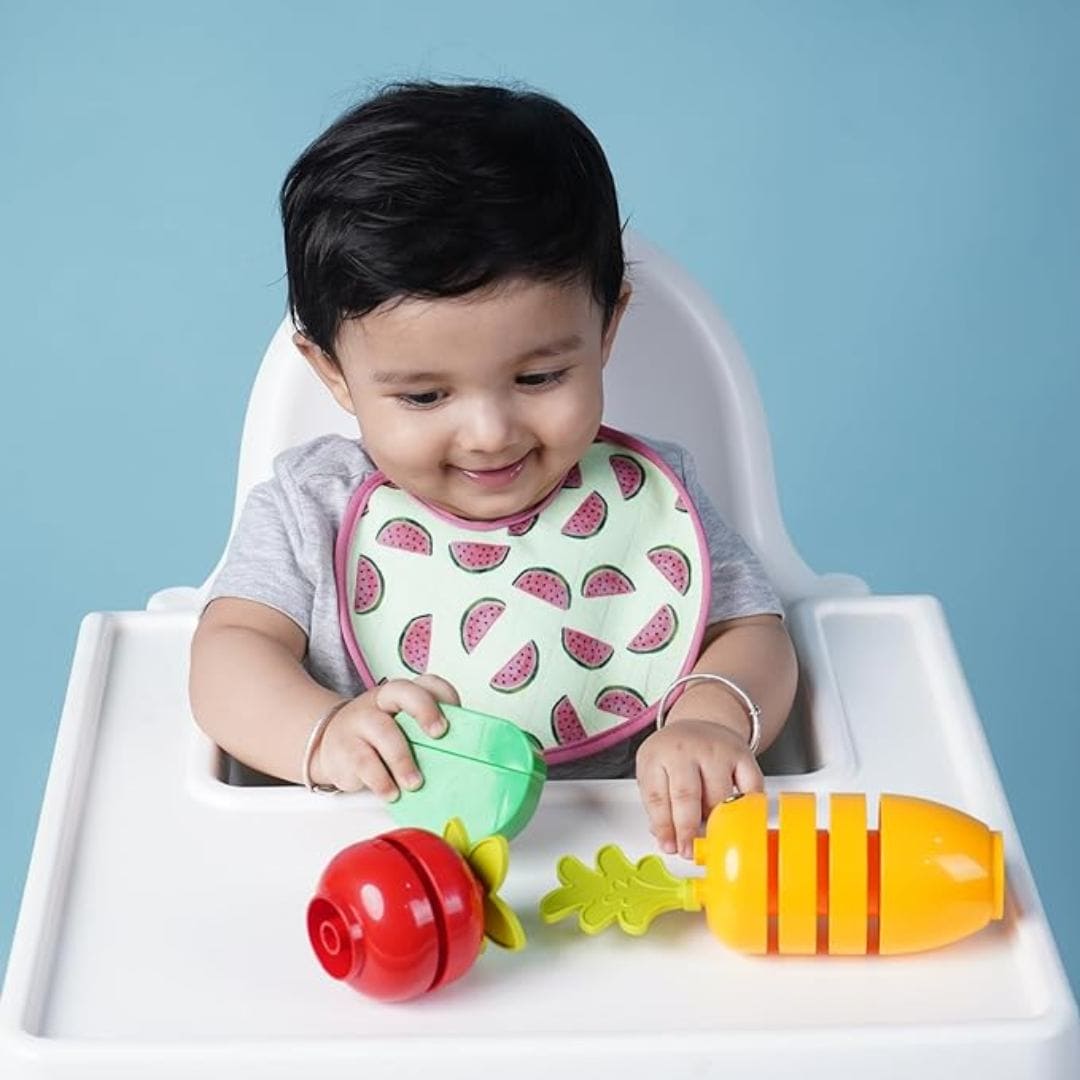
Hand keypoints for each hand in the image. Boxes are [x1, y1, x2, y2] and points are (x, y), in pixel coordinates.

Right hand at [312, 674, 459, 798]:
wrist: (329, 744)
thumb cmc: (377, 738)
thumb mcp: (401, 728)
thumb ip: (424, 735)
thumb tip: (460, 759)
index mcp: (402, 694)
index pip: (426, 683)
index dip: (444, 695)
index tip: (458, 715)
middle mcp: (381, 701)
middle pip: (402, 692)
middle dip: (424, 710)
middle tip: (439, 734)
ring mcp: (360, 721)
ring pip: (383, 731)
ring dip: (403, 760)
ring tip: (415, 783)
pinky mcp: (345, 748)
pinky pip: (363, 762)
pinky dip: (381, 781)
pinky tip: (391, 793)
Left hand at [636, 719, 763, 859]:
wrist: (701, 723)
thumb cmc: (675, 755)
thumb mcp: (654, 772)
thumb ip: (658, 805)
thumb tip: (668, 840)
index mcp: (657, 755)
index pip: (657, 796)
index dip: (663, 827)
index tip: (669, 847)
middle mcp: (685, 749)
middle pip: (686, 795)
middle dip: (687, 829)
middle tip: (689, 850)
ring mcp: (715, 750)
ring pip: (718, 796)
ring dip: (715, 821)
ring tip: (709, 829)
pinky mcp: (742, 754)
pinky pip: (749, 788)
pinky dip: (746, 807)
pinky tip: (737, 816)